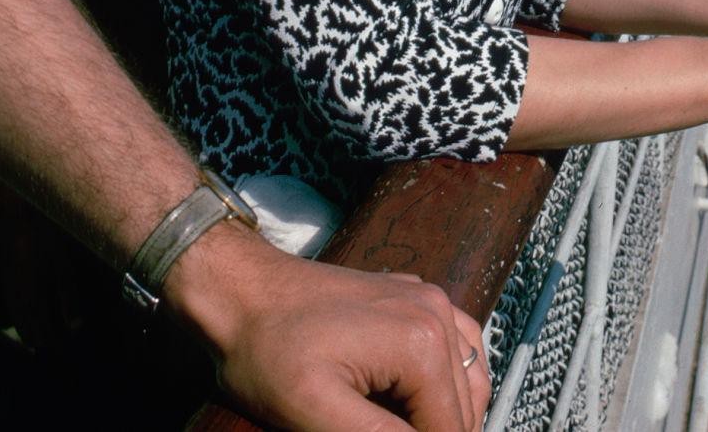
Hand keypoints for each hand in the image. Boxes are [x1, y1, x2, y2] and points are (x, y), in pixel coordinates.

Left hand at [171, 227, 489, 431]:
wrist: (240, 288)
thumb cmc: (265, 348)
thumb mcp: (313, 412)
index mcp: (421, 344)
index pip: (451, 431)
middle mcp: (437, 315)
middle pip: (463, 410)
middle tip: (368, 427)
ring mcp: (429, 301)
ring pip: (467, 383)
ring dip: (441, 416)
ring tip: (393, 425)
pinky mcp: (414, 299)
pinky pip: (457, 349)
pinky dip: (446, 383)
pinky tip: (413, 401)